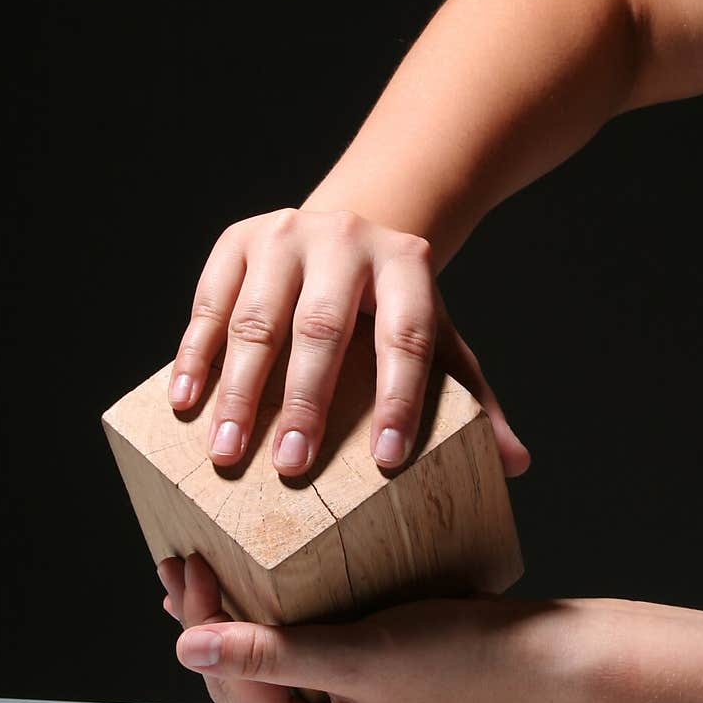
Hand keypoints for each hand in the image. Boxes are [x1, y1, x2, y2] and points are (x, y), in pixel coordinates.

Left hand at [158, 554, 565, 702]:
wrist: (526, 651)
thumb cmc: (455, 660)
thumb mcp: (354, 654)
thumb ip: (268, 654)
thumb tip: (188, 649)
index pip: (233, 685)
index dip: (203, 622)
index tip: (188, 566)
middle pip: (237, 680)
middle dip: (205, 620)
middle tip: (178, 563)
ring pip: (257, 662)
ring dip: (227, 616)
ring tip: (193, 573)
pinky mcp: (349, 683)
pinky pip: (288, 649)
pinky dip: (264, 615)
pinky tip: (246, 585)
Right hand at [168, 207, 528, 476]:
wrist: (345, 234)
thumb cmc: (391, 307)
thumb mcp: (437, 338)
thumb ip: (471, 396)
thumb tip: (515, 463)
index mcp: (407, 263)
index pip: (408, 336)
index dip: (401, 398)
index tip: (388, 460)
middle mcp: (346, 239)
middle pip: (323, 326)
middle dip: (305, 401)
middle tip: (290, 468)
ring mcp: (285, 234)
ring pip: (257, 318)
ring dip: (239, 390)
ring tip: (226, 454)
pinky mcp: (235, 240)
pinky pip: (209, 302)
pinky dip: (194, 355)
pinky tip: (186, 403)